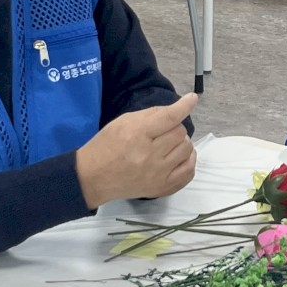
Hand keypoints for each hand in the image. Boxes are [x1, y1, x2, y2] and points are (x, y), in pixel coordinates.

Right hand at [75, 93, 200, 209]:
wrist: (94, 178)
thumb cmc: (107, 146)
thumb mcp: (123, 122)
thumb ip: (150, 115)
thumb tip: (176, 110)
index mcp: (138, 135)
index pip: (169, 118)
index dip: (184, 106)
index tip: (192, 98)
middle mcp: (150, 155)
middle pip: (180, 133)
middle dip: (175, 128)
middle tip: (163, 132)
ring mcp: (158, 174)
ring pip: (187, 150)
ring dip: (181, 144)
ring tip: (169, 145)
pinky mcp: (162, 188)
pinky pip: (189, 172)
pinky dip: (188, 161)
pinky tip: (180, 157)